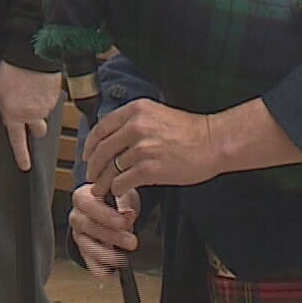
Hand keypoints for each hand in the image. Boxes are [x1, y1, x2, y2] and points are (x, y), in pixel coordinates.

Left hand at [0, 60, 62, 169]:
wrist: (32, 55)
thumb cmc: (12, 71)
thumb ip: (3, 109)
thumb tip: (7, 119)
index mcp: (15, 115)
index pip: (18, 141)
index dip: (22, 155)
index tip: (25, 166)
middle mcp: (33, 115)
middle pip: (39, 132)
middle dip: (35, 127)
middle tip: (30, 117)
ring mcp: (47, 106)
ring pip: (45, 115)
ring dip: (39, 109)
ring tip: (32, 92)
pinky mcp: (56, 96)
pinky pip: (50, 101)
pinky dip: (44, 96)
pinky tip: (37, 85)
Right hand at [69, 183, 140, 278]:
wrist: (110, 208)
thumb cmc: (113, 199)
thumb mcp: (121, 195)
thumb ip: (124, 204)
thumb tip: (128, 214)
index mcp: (82, 198)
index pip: (89, 205)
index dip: (105, 215)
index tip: (122, 222)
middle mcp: (76, 217)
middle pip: (89, 227)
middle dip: (112, 236)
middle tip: (131, 242)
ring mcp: (78, 235)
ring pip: (87, 246)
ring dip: (106, 255)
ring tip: (123, 259)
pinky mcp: (83, 251)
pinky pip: (89, 262)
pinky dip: (99, 270)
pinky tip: (110, 274)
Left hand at [86, 98, 221, 198]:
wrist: (213, 142)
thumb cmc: (189, 131)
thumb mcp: (157, 115)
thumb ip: (133, 123)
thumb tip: (111, 139)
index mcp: (136, 110)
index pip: (101, 128)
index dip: (90, 145)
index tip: (88, 156)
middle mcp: (136, 126)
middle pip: (101, 150)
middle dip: (94, 167)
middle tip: (92, 177)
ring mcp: (142, 148)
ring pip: (110, 169)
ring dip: (105, 182)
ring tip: (104, 189)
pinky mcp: (150, 168)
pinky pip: (122, 182)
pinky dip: (118, 189)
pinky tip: (121, 191)